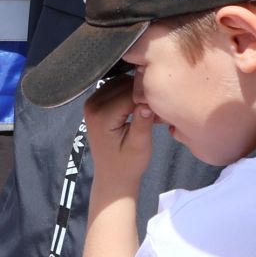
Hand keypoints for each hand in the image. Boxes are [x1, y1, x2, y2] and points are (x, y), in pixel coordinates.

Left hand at [84, 74, 154, 191]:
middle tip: (158, 109)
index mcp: (101, 115)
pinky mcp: (96, 102)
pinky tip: (140, 106)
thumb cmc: (127, 164)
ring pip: (121, 82)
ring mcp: (92, 101)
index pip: (130, 94)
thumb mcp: (139, 146)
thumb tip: (147, 104)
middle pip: (125, 84)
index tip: (163, 108)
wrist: (112, 174)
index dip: (149, 97)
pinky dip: (130, 92)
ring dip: (137, 91)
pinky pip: (116, 87)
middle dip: (143, 93)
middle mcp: (92, 104)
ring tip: (150, 109)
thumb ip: (141, 124)